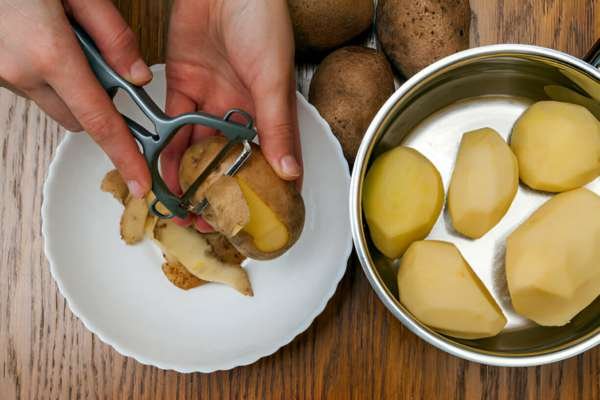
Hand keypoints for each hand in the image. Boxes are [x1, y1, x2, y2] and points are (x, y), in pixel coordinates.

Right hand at [0, 0, 151, 196]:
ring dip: (68, 86)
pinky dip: (45, 74)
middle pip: (78, 117)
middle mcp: (20, 71)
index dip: (125, 156)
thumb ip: (114, 36)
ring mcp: (0, 72)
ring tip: (63, 38)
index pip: (100, 121)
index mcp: (50, 54)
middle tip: (99, 62)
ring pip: (52, 102)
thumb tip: (139, 78)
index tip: (139, 183)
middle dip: (96, 103)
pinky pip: (30, 86)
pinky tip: (41, 40)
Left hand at [161, 0, 301, 230]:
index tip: (245, 221)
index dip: (255, 193)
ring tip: (177, 205)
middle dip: (214, 191)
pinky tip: (161, 170)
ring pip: (196, 148)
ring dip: (185, 176)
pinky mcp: (182, 85)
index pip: (265, 162)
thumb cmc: (261, 20)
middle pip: (226, 161)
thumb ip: (276, 126)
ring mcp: (209, 100)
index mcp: (268, 113)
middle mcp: (239, 112)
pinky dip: (166, 146)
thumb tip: (289, 173)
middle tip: (203, 220)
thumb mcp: (272, 79)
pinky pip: (172, 123)